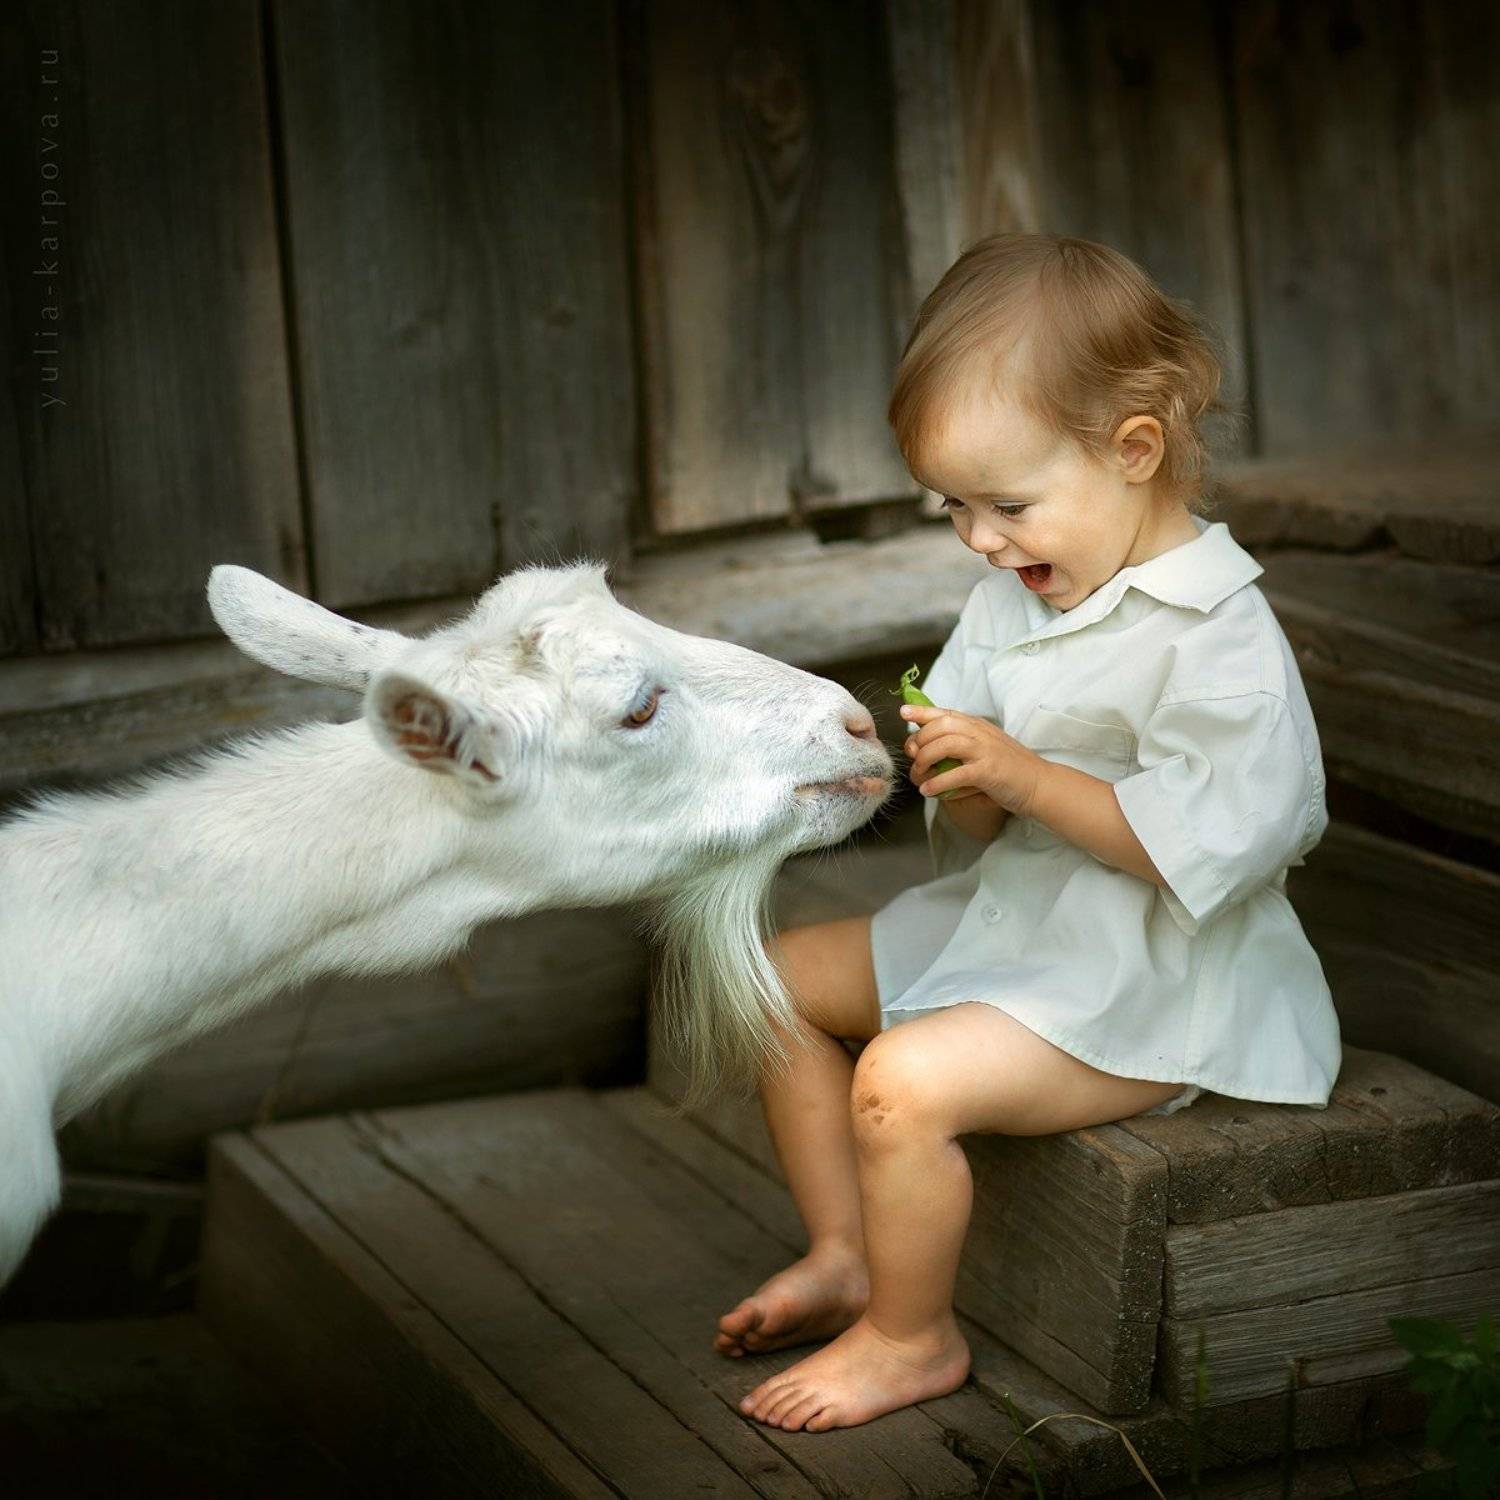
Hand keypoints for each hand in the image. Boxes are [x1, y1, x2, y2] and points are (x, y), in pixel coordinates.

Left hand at [899, 703, 1044, 815]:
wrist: (1039, 784)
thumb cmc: (1009, 768)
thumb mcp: (984, 746)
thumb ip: (961, 741)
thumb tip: (928, 743)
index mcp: (977, 725)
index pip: (945, 712)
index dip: (922, 711)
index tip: (903, 712)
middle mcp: (980, 733)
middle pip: (940, 726)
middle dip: (920, 741)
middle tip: (913, 758)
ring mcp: (985, 751)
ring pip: (945, 745)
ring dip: (925, 761)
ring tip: (918, 776)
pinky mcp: (989, 771)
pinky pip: (956, 774)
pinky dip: (937, 783)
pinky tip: (928, 790)